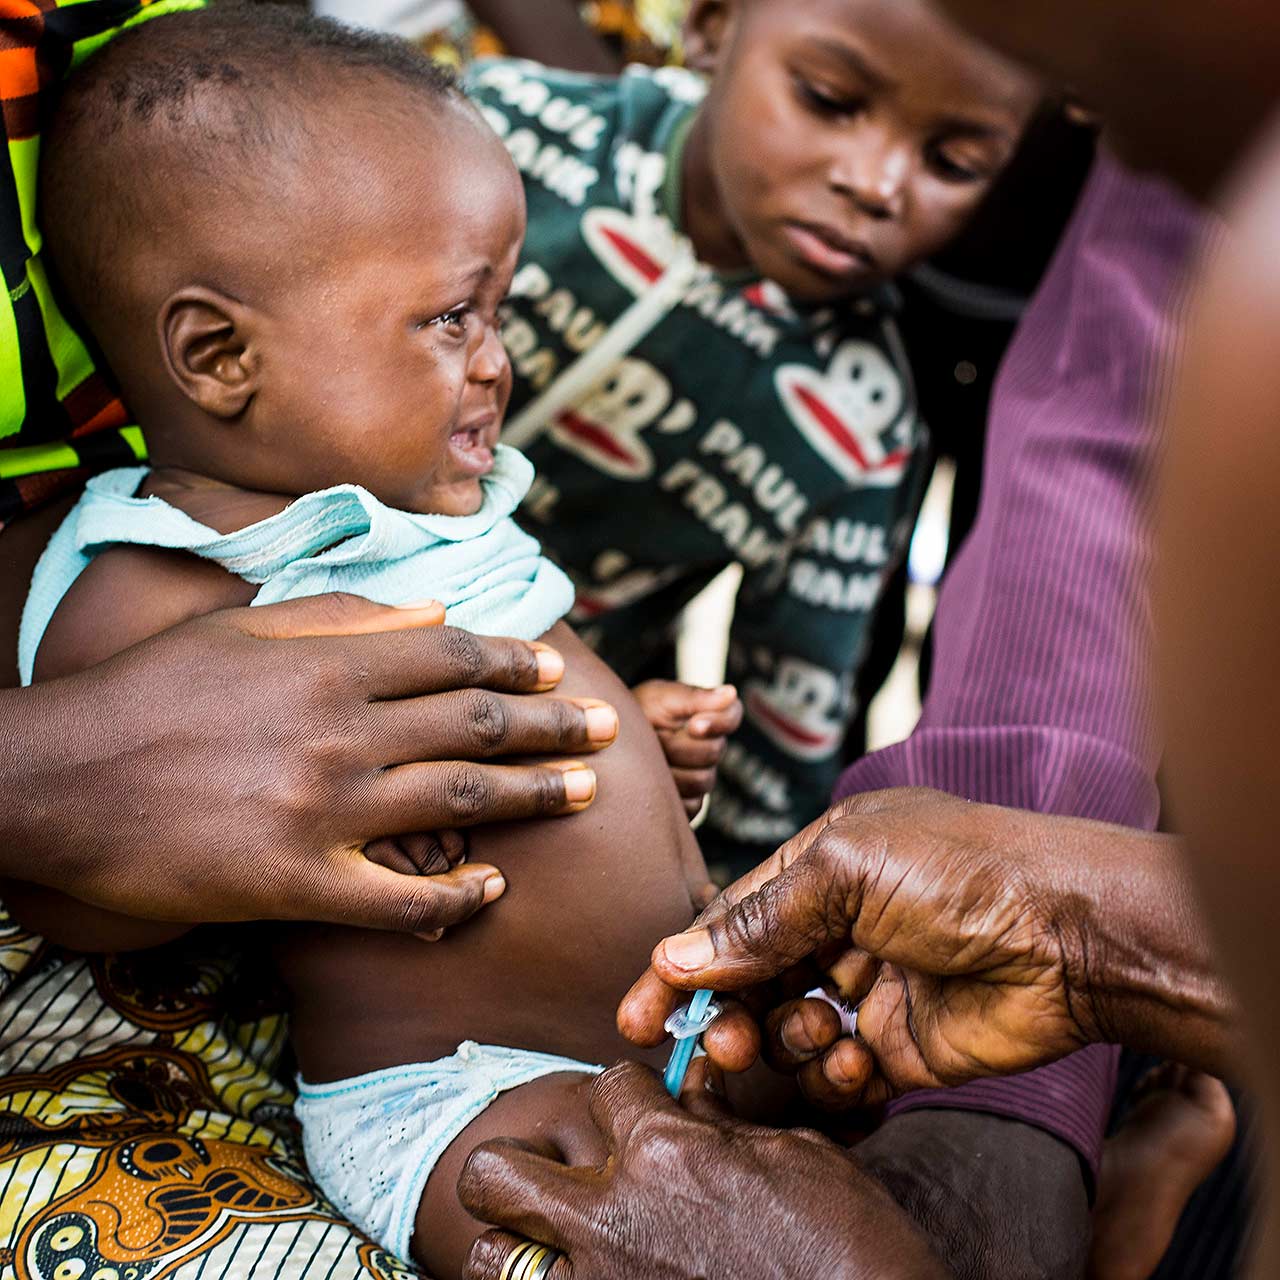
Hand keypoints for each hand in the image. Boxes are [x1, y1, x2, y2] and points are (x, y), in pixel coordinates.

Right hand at [6, 593, 618, 934]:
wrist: (58, 779)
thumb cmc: (151, 691)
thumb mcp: (245, 626)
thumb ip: (348, 616)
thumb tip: (436, 611)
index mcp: (328, 663)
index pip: (452, 657)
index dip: (516, 665)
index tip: (558, 673)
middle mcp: (340, 730)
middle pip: (474, 723)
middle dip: (551, 725)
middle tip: (606, 731)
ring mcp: (323, 810)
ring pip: (457, 798)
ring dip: (532, 794)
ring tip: (585, 793)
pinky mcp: (296, 883)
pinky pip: (399, 898)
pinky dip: (453, 896)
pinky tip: (493, 890)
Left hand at [457, 1061, 948, 1279]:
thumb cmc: (850, 1245)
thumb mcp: (795, 1159)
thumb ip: (721, 1127)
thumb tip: (688, 1102)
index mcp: (664, 1151)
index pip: (605, 1085)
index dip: (627, 1095)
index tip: (643, 1117)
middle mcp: (612, 1218)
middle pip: (496, 1171)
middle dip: (520, 1167)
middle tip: (562, 1182)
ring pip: (489, 1256)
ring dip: (518, 1245)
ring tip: (559, 1248)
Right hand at [619, 789, 1110, 1106]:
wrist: (1074, 936)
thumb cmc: (965, 873)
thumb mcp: (846, 872)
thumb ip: (757, 920)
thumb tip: (675, 957)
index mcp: (822, 867)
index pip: (728, 921)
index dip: (679, 968)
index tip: (637, 1017)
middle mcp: (841, 926)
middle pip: (750, 984)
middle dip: (728, 1017)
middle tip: (720, 1046)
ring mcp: (870, 988)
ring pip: (787, 1032)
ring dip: (786, 1042)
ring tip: (817, 1034)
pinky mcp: (901, 1047)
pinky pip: (838, 1075)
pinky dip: (835, 1075)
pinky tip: (859, 1059)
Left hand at [632, 680, 740, 815]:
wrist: (609, 743)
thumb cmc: (636, 714)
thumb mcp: (659, 698)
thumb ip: (694, 697)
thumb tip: (730, 692)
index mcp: (707, 715)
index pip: (732, 716)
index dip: (717, 723)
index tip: (693, 725)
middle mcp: (710, 746)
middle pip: (712, 752)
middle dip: (679, 745)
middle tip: (654, 738)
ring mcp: (701, 775)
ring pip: (701, 780)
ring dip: (672, 769)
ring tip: (651, 759)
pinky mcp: (689, 803)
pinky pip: (692, 804)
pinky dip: (670, 794)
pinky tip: (652, 780)